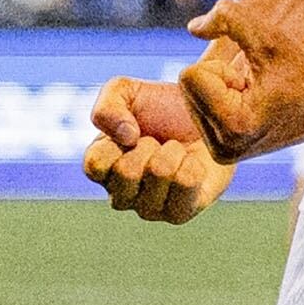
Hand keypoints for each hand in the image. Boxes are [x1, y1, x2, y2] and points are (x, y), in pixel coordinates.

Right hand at [84, 76, 232, 222]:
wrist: (208, 118)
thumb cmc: (161, 107)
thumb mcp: (125, 91)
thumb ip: (107, 107)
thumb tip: (126, 137)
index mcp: (101, 167)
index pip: (95, 164)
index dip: (117, 141)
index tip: (132, 130)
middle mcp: (120, 194)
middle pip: (127, 172)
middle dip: (149, 143)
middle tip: (158, 140)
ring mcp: (148, 209)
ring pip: (159, 174)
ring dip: (173, 151)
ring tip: (176, 149)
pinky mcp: (179, 213)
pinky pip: (186, 183)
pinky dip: (193, 163)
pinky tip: (192, 163)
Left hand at [179, 0, 303, 160]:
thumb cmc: (299, 69)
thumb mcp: (268, 37)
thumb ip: (229, 18)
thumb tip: (193, 28)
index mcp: (234, 125)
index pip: (189, 76)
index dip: (222, 67)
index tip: (253, 80)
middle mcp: (224, 148)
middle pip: (186, 88)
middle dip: (218, 78)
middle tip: (254, 87)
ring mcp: (222, 154)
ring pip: (189, 99)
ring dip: (219, 89)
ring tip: (253, 97)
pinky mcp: (220, 154)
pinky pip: (197, 111)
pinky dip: (219, 102)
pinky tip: (249, 107)